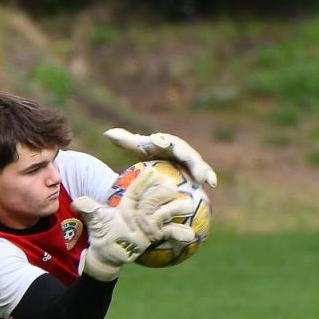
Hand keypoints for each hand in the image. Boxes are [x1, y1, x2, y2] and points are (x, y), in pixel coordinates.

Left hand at [72, 175, 196, 280]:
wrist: (109, 251)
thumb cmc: (102, 233)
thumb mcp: (96, 222)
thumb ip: (89, 210)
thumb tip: (77, 202)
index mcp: (128, 204)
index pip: (135, 191)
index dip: (143, 182)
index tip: (150, 171)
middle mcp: (142, 211)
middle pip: (155, 199)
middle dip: (164, 192)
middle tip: (174, 184)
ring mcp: (151, 222)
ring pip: (166, 213)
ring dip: (177, 209)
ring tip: (189, 205)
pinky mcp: (157, 234)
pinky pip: (170, 233)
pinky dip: (179, 234)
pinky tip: (191, 236)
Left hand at [102, 128, 217, 188]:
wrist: (164, 159)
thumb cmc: (150, 153)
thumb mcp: (138, 147)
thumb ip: (126, 141)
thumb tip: (107, 133)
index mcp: (166, 142)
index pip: (164, 140)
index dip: (161, 140)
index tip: (158, 142)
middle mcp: (181, 148)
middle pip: (185, 151)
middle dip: (188, 157)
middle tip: (187, 161)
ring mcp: (191, 159)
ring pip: (198, 163)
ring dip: (203, 169)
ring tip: (205, 179)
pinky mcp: (198, 169)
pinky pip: (204, 173)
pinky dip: (209, 176)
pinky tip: (211, 185)